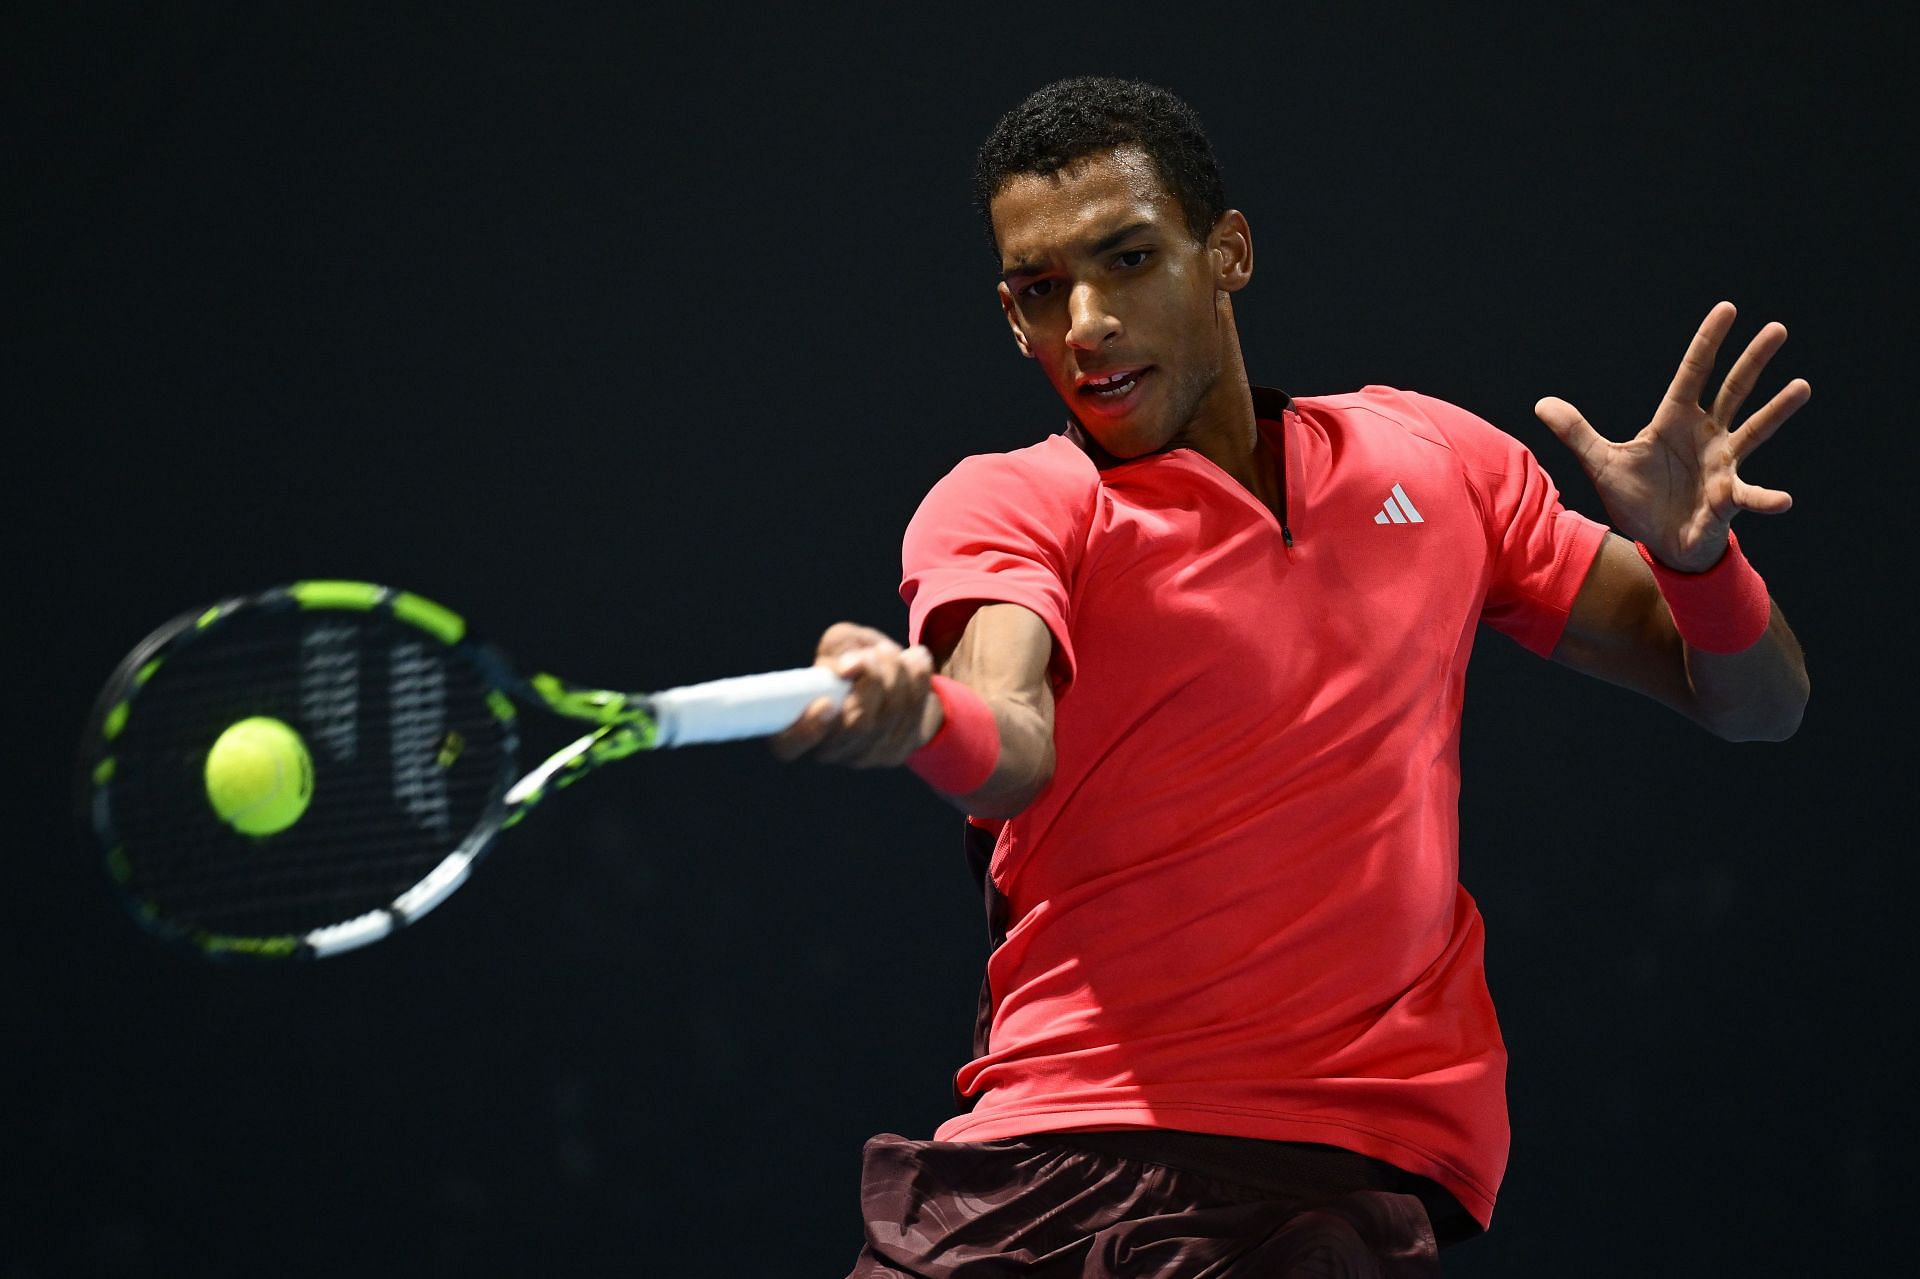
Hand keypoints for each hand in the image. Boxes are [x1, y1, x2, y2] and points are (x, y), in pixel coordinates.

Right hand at [769, 623, 942, 767]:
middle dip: (873, 682)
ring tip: (892, 650)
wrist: (890, 676)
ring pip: (888, 718)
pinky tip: (917, 660)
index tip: (825, 703)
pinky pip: (913, 717)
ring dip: (897, 676)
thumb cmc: (851, 659)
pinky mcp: (894, 753)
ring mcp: (863, 756)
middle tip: (876, 653)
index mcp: (797, 725)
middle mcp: (828, 749)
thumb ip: (838, 649)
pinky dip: (918, 681)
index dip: (806, 731)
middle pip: (856, 727)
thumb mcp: (838, 644)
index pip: (789, 745)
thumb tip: (847, 669)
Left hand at [1534, 301, 1809, 571]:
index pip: (1693, 372)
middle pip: (1734, 390)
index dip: (1708, 342)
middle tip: (1777, 328)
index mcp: (1675, 421)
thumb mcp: (1602, 463)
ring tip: (1802, 386)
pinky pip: (1749, 496)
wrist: (1658, 542)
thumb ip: (1577, 433)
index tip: (1727, 308)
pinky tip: (1782, 500)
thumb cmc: (1637, 500)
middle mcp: (1706, 435)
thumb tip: (1541, 403)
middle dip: (1753, 361)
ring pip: (1754, 430)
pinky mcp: (1727, 499)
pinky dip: (1765, 498)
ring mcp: (1722, 464)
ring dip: (1777, 411)